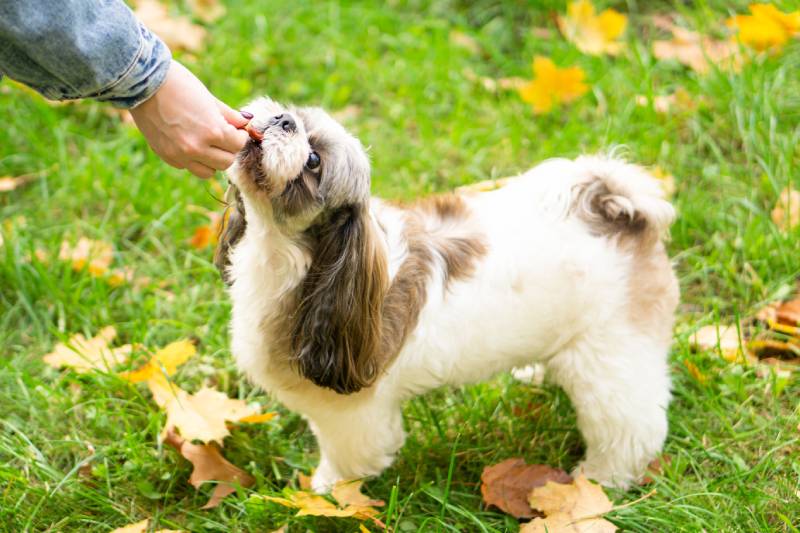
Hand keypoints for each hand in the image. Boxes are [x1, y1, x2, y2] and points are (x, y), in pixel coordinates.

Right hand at [130, 60, 249, 178]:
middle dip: (228, 149)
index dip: (239, 136)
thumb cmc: (179, 84)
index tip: (235, 129)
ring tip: (207, 144)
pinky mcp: (166, 156)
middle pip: (226, 162)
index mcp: (212, 131)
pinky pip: (187, 167)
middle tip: (223, 136)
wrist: (142, 82)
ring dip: (212, 160)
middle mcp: (197, 148)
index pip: (238, 145)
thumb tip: (245, 123)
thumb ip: (228, 115)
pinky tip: (188, 142)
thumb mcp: (208, 98)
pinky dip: (192, 159)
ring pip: (208, 172)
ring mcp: (180, 155)